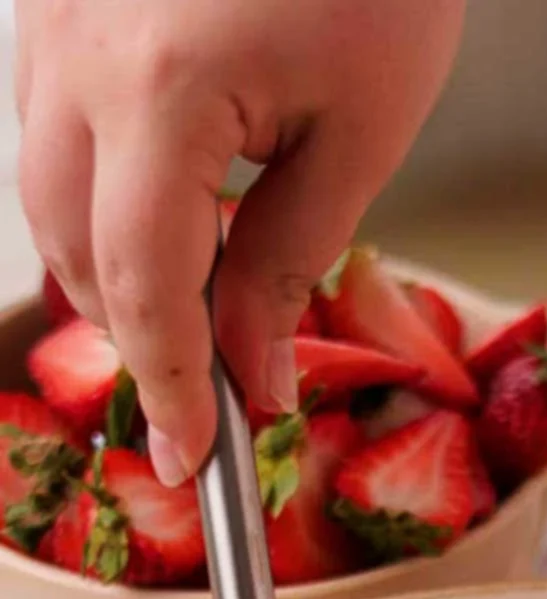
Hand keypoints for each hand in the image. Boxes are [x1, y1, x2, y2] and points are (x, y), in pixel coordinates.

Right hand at [15, 0, 463, 482]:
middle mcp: (72, 52)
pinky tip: (164, 217)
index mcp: (160, 90)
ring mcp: (46, 17)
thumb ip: (288, 262)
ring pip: (44, 193)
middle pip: (75, 249)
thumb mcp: (359, 130)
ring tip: (194, 318)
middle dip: (140, 337)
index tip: (197, 463)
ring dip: (111, 272)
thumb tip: (248, 377)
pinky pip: (45, 127)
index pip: (143, 287)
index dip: (170, 387)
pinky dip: (96, 195)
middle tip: (208, 401)